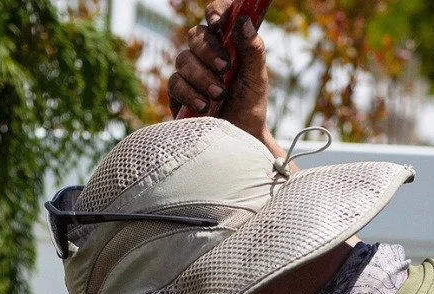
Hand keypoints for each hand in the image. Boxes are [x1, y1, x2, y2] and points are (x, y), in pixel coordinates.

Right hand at [168, 1, 275, 150]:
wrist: (239, 140)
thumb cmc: (250, 107)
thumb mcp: (257, 79)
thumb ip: (253, 51)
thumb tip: (244, 22)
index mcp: (226, 43)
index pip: (217, 17)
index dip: (215, 12)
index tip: (218, 22)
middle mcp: (205, 54)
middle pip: (195, 36)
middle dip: (209, 52)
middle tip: (225, 69)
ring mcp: (189, 73)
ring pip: (183, 60)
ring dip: (202, 77)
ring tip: (219, 95)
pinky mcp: (178, 94)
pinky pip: (175, 84)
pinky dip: (190, 94)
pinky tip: (204, 107)